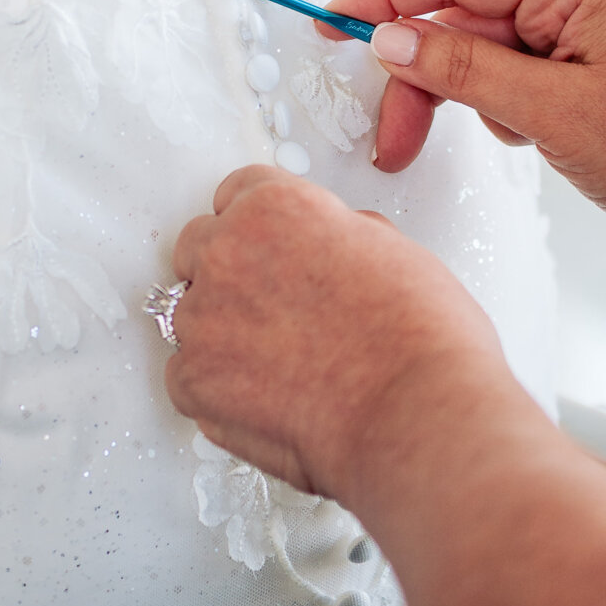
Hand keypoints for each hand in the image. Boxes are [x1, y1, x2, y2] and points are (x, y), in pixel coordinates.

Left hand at [166, 165, 503, 504]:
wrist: (416, 412)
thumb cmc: (421, 337)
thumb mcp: (390, 249)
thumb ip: (336, 237)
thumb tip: (325, 249)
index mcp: (277, 207)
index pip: (236, 194)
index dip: (256, 227)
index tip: (267, 250)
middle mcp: (229, 251)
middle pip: (199, 247)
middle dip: (229, 275)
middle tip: (274, 312)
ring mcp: (204, 316)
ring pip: (189, 315)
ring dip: (221, 335)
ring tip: (280, 367)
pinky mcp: (194, 379)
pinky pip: (184, 377)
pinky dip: (215, 391)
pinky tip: (265, 401)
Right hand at [325, 0, 605, 277]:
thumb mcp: (550, 113)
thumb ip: (462, 69)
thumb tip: (391, 38)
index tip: (332, 19)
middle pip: (463, 17)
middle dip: (424, 76)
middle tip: (391, 136)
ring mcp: (585, 24)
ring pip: (484, 48)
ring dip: (466, 97)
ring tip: (500, 143)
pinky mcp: (586, 59)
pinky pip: (514, 69)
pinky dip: (500, 105)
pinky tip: (529, 138)